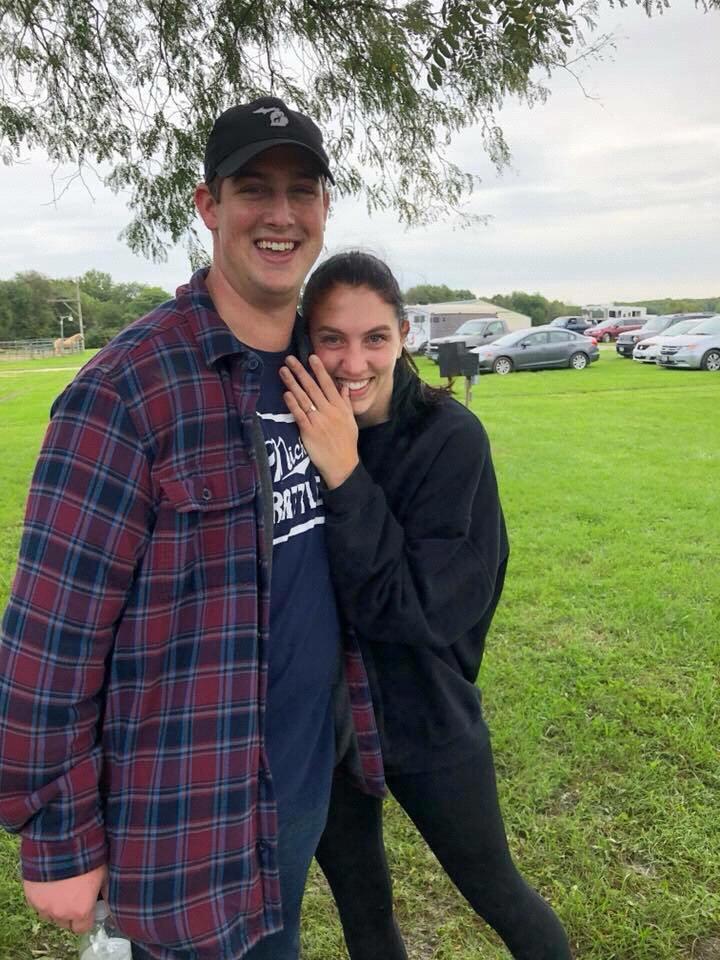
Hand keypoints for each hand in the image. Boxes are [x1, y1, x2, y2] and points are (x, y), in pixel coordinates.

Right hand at [24, 863, 107, 933]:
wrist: (61, 842)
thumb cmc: (87, 857)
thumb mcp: (104, 873)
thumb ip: (106, 892)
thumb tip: (108, 901)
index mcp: (80, 911)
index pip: (83, 928)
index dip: (87, 919)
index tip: (89, 909)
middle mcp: (60, 914)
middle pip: (65, 923)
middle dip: (70, 914)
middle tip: (75, 897)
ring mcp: (43, 906)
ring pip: (50, 915)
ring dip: (55, 908)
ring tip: (62, 889)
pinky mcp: (30, 896)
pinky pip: (38, 904)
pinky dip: (43, 898)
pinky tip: (50, 884)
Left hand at [280, 355, 358, 488]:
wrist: (343, 465)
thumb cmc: (346, 443)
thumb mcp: (351, 421)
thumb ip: (346, 403)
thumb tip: (344, 387)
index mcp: (340, 408)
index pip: (328, 384)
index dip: (319, 370)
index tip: (311, 357)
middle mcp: (329, 412)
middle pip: (313, 387)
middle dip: (301, 371)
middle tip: (290, 359)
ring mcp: (318, 421)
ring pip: (304, 398)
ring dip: (292, 383)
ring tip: (283, 371)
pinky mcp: (309, 432)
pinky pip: (299, 415)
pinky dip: (293, 404)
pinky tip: (286, 394)